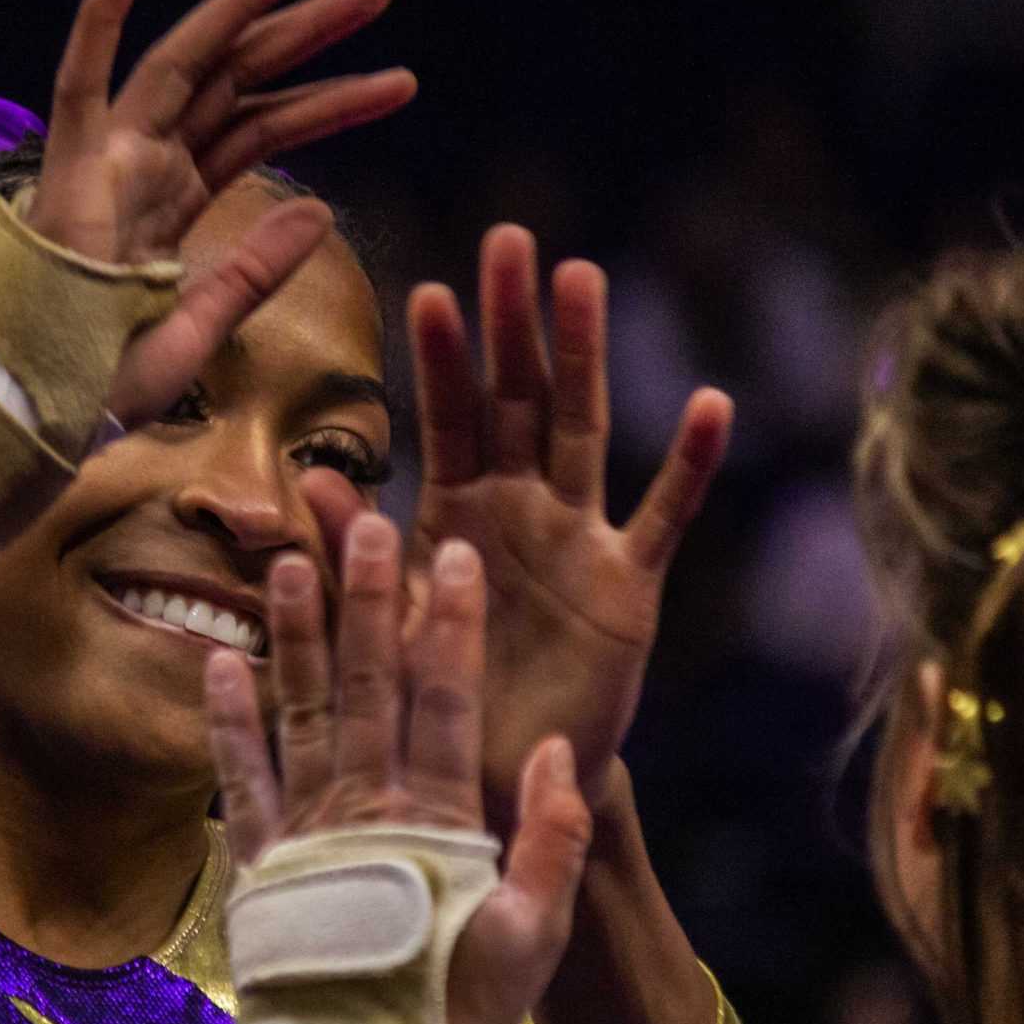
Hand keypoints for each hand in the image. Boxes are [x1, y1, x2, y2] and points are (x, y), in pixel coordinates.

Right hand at [26, 0, 416, 425]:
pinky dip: (96, 18)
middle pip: (240, 79)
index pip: (264, 126)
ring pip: (186, 64)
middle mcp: (148, 164)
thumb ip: (257, 269)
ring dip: (240, 7)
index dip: (329, 98)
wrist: (42, 416)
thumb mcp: (203, 325)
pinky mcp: (70, 168)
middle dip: (308, 32)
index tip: (398, 78)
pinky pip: (80, 81)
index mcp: (176, 199)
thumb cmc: (104, 381)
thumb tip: (321, 208)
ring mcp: (109, 160)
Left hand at [203, 512, 593, 1023]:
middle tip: (367, 523)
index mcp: (438, 820)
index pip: (446, 703)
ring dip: (296, 636)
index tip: (451, 559)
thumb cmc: (460, 1012)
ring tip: (291, 562)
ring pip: (301, 712)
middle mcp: (366, 809)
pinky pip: (239, 779)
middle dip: (369, 600)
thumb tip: (555, 752)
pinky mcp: (259, 865)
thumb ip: (552, 845)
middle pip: (367, 686)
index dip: (449, 628)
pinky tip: (219, 660)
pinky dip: (228, 720)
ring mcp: (306, 832)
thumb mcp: (532, 937)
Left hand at [310, 226, 731, 823]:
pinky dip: (687, 465)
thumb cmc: (430, 702)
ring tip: (583, 279)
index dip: (439, 360)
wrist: (491, 783)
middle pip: (519, 401)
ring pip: (584, 433)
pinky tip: (710, 404)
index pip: (447, 421)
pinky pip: (661, 518)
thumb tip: (312, 480)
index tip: (427, 291)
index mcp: (453, 516)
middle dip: (514, 325)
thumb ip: (358, 554)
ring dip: (585, 358)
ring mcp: (577, 541)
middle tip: (511, 240)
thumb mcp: (387, 625)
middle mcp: (518, 511)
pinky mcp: (629, 590)